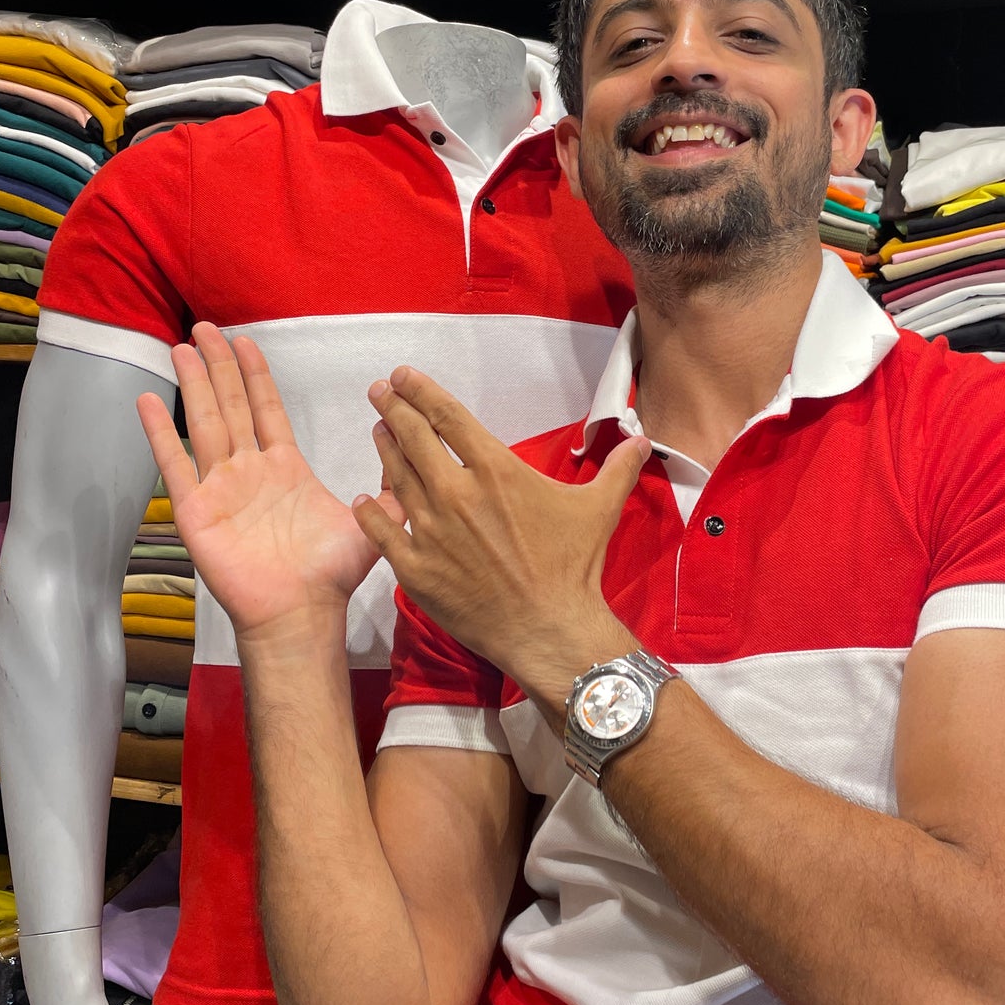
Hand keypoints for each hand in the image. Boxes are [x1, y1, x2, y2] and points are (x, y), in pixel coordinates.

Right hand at [137, 323, 401, 644]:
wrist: (301, 613)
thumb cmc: (331, 574)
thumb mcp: (370, 521)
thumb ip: (389, 488)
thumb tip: (406, 449)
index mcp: (284, 468)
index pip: (266, 409)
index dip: (255, 374)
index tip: (244, 340)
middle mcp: (248, 472)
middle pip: (230, 405)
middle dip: (218, 365)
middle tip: (204, 327)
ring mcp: (220, 488)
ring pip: (204, 423)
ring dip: (192, 384)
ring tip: (180, 347)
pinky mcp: (196, 511)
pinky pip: (175, 465)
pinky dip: (160, 433)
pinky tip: (148, 401)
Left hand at [353, 366, 645, 709]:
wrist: (549, 628)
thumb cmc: (573, 568)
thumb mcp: (600, 509)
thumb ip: (617, 469)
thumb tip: (642, 440)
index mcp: (495, 470)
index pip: (448, 417)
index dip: (422, 391)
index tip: (404, 376)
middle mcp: (456, 493)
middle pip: (414, 438)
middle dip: (393, 409)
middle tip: (379, 392)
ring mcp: (431, 530)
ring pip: (396, 478)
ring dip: (384, 450)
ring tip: (377, 430)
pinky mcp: (416, 568)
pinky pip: (383, 532)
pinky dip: (370, 513)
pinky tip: (362, 500)